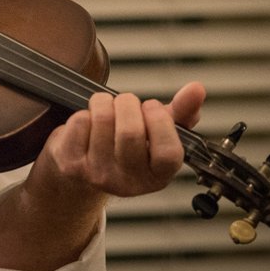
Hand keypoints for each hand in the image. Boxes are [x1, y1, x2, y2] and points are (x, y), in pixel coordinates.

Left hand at [33, 81, 205, 198]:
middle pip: (131, 132)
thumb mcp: (157, 134)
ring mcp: (98, 175)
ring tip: (106, 108)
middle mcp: (129, 181)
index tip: (152, 108)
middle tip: (125, 103)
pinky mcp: (72, 165)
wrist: (78, 173)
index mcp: (157, 176)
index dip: (160, 122)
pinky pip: (80, 122)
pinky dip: (84, 112)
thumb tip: (197, 89)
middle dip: (128, 104)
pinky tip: (87, 124)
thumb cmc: (123, 148)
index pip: (169, 153)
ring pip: (103, 120)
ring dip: (104, 102)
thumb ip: (181, 113)